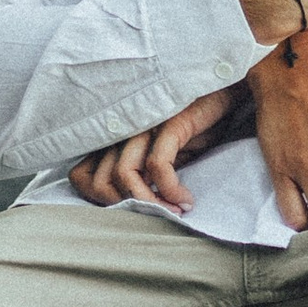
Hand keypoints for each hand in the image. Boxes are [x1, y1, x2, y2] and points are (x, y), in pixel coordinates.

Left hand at [69, 84, 247, 213]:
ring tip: (173, 210)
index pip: (81, 176)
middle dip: (127, 207)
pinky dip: (171, 190)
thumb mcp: (163, 153)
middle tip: (156, 215)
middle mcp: (124, 129)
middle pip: (100, 181)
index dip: (100, 200)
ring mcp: (144, 123)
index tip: (130, 212)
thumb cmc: (193, 122)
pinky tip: (186, 199)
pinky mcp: (169, 122)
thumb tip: (134, 206)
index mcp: (116, 137)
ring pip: (124, 174)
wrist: (226, 91)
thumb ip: (142, 172)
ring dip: (150, 203)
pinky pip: (157, 165)